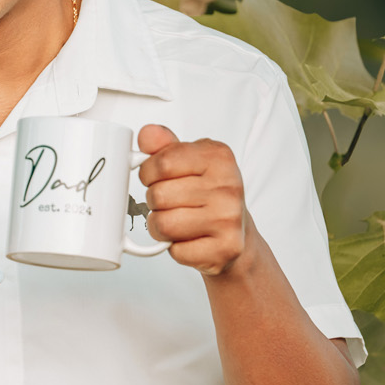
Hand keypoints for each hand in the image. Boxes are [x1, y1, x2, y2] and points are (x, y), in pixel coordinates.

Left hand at [137, 124, 249, 276]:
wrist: (237, 232)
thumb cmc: (208, 194)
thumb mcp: (188, 161)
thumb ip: (164, 146)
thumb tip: (147, 134)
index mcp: (218, 157)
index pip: (162, 162)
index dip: (148, 173)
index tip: (155, 177)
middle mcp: (228, 186)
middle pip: (158, 195)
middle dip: (154, 202)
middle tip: (170, 203)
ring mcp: (229, 219)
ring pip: (163, 224)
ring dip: (160, 226)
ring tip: (177, 220)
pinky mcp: (225, 249)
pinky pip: (176, 250)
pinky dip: (174, 247)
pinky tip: (189, 238)